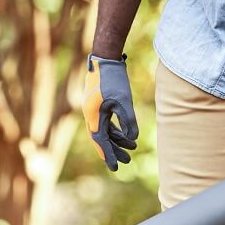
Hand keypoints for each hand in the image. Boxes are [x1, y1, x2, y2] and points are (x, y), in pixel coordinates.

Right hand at [82, 54, 138, 171]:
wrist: (104, 57)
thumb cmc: (113, 78)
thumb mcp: (123, 100)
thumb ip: (128, 120)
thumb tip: (133, 138)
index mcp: (93, 116)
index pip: (101, 141)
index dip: (109, 155)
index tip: (116, 167)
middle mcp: (91, 115)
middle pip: (102, 139)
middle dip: (114, 151)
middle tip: (126, 162)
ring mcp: (94, 110)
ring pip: (105, 131)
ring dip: (117, 140)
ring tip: (132, 149)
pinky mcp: (99, 104)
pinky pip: (107, 122)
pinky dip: (117, 130)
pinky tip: (127, 136)